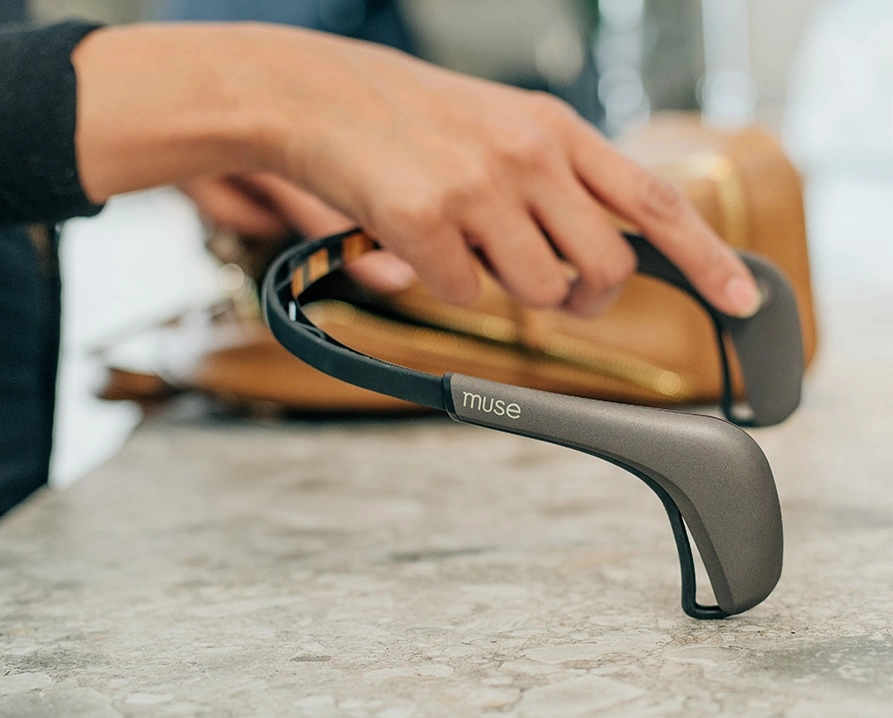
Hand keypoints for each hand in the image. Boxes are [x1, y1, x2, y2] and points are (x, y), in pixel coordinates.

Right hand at [73, 24, 760, 317]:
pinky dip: (446, 284)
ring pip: (540, 292)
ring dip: (510, 288)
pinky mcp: (428, 220)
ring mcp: (480, 186)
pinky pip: (466, 296)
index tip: (742, 297)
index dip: (707, 255)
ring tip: (470, 248)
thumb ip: (559, 184)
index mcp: (557, 129)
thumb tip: (590, 259)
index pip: (655, 200)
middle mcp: (530, 154)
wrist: (322, 97)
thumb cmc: (416, 121)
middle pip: (605, 267)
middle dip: (587, 296)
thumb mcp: (504, 129)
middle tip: (558, 289)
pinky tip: (420, 243)